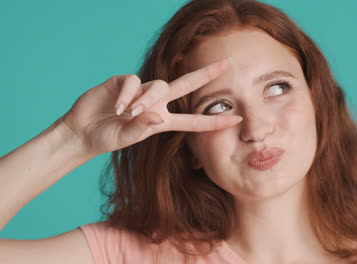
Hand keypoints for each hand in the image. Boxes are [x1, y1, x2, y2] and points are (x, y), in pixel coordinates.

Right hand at [60, 58, 240, 155]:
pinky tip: (117, 108)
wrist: (82, 132)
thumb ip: (142, 128)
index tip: (238, 120)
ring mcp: (140, 91)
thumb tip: (158, 114)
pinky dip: (127, 95)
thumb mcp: (127, 138)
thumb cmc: (107, 137)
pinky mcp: (123, 82)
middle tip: (226, 63)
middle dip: (206, 74)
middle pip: (186, 85)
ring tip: (128, 114)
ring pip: (156, 85)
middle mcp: (155, 103)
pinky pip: (133, 83)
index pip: (194, 120)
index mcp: (162, 120)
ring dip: (145, 99)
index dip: (215, 121)